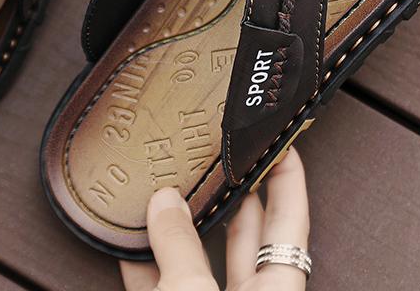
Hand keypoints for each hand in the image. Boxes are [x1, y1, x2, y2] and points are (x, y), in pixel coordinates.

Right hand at [120, 147, 309, 289]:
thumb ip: (181, 248)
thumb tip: (165, 201)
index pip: (291, 222)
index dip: (288, 179)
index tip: (280, 142)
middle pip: (246, 235)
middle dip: (230, 193)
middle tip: (217, 154)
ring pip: (199, 259)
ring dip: (180, 227)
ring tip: (165, 189)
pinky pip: (161, 285)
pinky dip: (145, 263)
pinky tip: (128, 240)